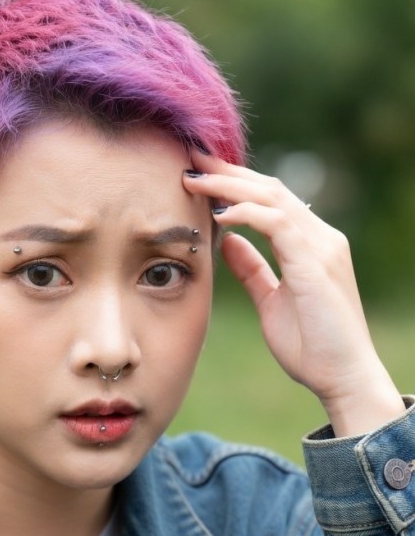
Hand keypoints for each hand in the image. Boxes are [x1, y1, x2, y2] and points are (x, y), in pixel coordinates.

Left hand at [183, 155, 403, 435]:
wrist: (343, 376)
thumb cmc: (312, 346)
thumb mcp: (270, 301)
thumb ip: (251, 269)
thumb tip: (226, 241)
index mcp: (311, 245)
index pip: (271, 200)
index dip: (235, 184)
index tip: (200, 175)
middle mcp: (321, 238)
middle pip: (271, 189)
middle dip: (229, 172)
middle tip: (191, 159)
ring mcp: (322, 247)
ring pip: (273, 198)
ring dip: (231, 186)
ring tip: (196, 179)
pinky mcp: (316, 263)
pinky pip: (279, 224)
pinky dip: (248, 214)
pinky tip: (221, 213)